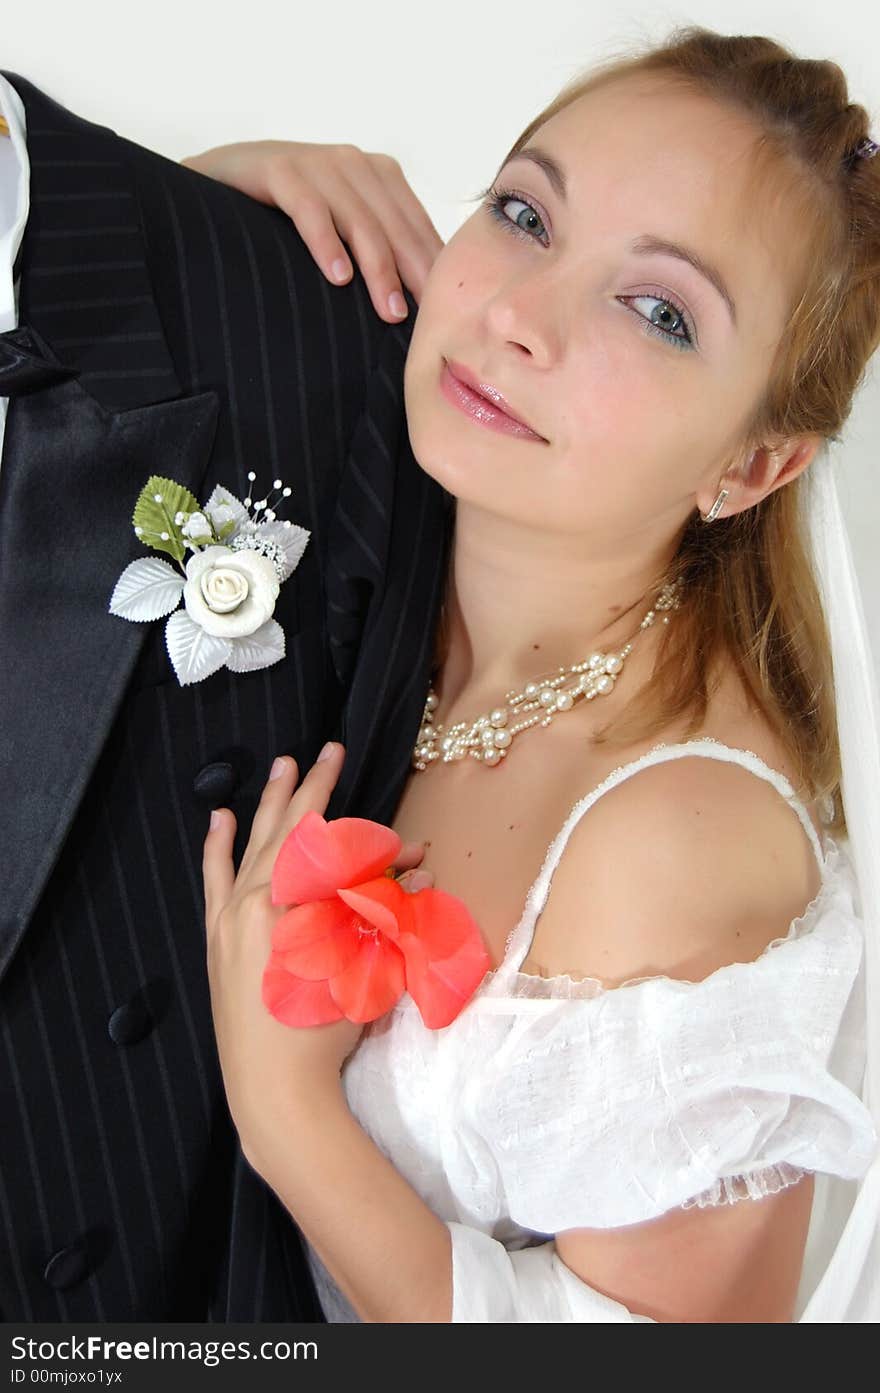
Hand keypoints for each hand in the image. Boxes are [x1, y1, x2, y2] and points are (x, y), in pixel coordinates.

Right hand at [182, 140, 443, 323]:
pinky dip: (325, 242)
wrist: (219, 180)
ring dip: (377, 268)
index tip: (446, 315)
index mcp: (379, 175)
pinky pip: (309, 208)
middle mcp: (353, 162)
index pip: (416, 227)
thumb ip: (377, 251)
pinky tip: (337, 276)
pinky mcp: (278, 166)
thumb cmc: (285, 218)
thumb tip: (419, 306)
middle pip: (395, 227)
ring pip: (359, 220)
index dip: (432, 271)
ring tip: (389, 312)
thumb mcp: (340, 228)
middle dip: (413, 276)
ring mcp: (316, 161)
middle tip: (426, 323)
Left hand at [202, 742, 431, 1157]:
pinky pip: (215, 878)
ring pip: (255, 846)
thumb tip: (423, 868)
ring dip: (270, 804)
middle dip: (313, 788)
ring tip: (281, 764)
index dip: (375, 841)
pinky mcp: (218, 938)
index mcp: (295, 904)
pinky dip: (219, 846)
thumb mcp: (369, 966)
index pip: (339, 850)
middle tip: (329, 749)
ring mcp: (231, 918)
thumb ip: (391, 910)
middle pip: (291, 830)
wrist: (274, 1089)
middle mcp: (257, 900)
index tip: (405, 841)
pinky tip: (220, 818)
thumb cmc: (327, 1031)